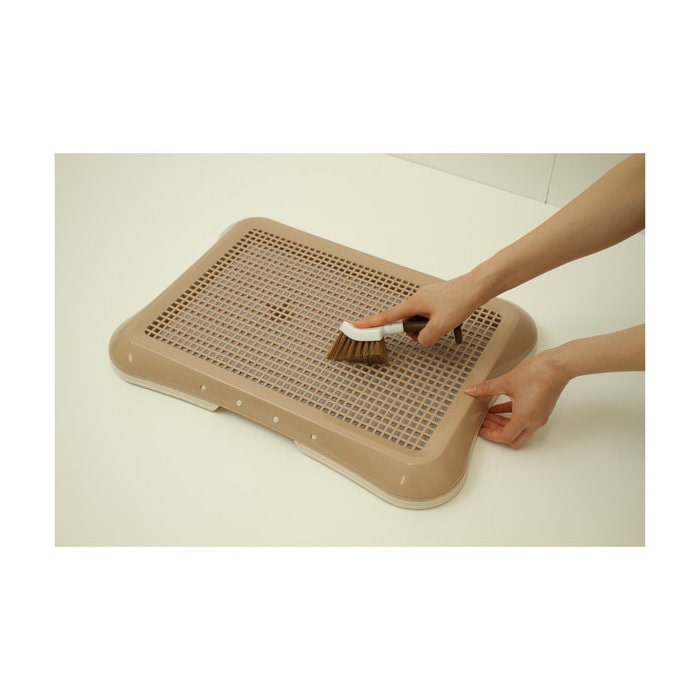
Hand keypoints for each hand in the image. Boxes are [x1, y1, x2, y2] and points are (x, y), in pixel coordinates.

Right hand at [354, 279, 477, 345]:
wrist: (477, 287)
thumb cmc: (460, 301)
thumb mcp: (440, 327)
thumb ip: (425, 338)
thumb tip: (421, 339)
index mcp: (413, 303)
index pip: (386, 317)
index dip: (370, 324)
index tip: (356, 327)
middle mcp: (416, 299)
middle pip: (407, 323)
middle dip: (418, 332)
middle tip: (436, 330)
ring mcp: (426, 298)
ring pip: (421, 321)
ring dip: (430, 327)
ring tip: (448, 322)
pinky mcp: (436, 300)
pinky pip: (430, 316)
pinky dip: (437, 323)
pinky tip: (452, 320)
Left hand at [464, 354, 568, 447]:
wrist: (558, 365)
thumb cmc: (538, 374)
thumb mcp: (506, 382)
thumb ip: (487, 389)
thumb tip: (472, 390)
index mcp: (524, 419)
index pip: (505, 437)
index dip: (490, 435)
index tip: (480, 429)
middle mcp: (534, 421)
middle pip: (513, 438)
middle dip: (496, 432)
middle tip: (484, 423)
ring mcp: (539, 416)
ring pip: (519, 429)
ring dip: (503, 424)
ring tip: (489, 414)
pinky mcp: (541, 408)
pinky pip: (524, 418)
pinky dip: (511, 415)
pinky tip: (500, 406)